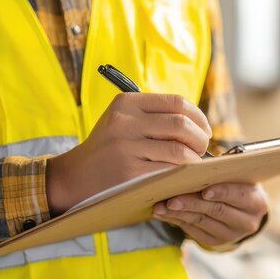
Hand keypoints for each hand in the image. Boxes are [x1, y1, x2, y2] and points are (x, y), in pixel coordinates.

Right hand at [47, 93, 211, 215]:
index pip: (177, 102)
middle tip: (202, 149)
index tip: (204, 130)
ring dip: (195, 160)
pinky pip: (168, 171)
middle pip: (181, 125)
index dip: (198, 117)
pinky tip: (182, 177)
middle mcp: (124, 121)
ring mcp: (125, 147)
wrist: (76, 176)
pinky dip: (183, 175)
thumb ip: (154, 116)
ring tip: (193, 165)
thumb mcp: (123, 121)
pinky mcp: (129, 172)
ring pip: (179, 150)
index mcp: (126, 103)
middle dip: (200, 139)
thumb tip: (199, 124)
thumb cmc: (108, 148)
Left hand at [153, 183, 268, 247]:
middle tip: (171, 199)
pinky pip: (194, 230)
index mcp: (256, 201)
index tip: (204, 191)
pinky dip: (177, 220)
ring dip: (178, 213)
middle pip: (215, 210)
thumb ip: (222, 173)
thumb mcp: (237, 177)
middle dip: (191, 203)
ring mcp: (231, 234)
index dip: (221, 192)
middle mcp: (247, 221)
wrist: (242, 210)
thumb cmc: (235, 184)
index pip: (238, 195)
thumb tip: (194, 167)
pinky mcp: (216, 241)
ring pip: (201, 221)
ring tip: (160, 207)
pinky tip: (164, 213)